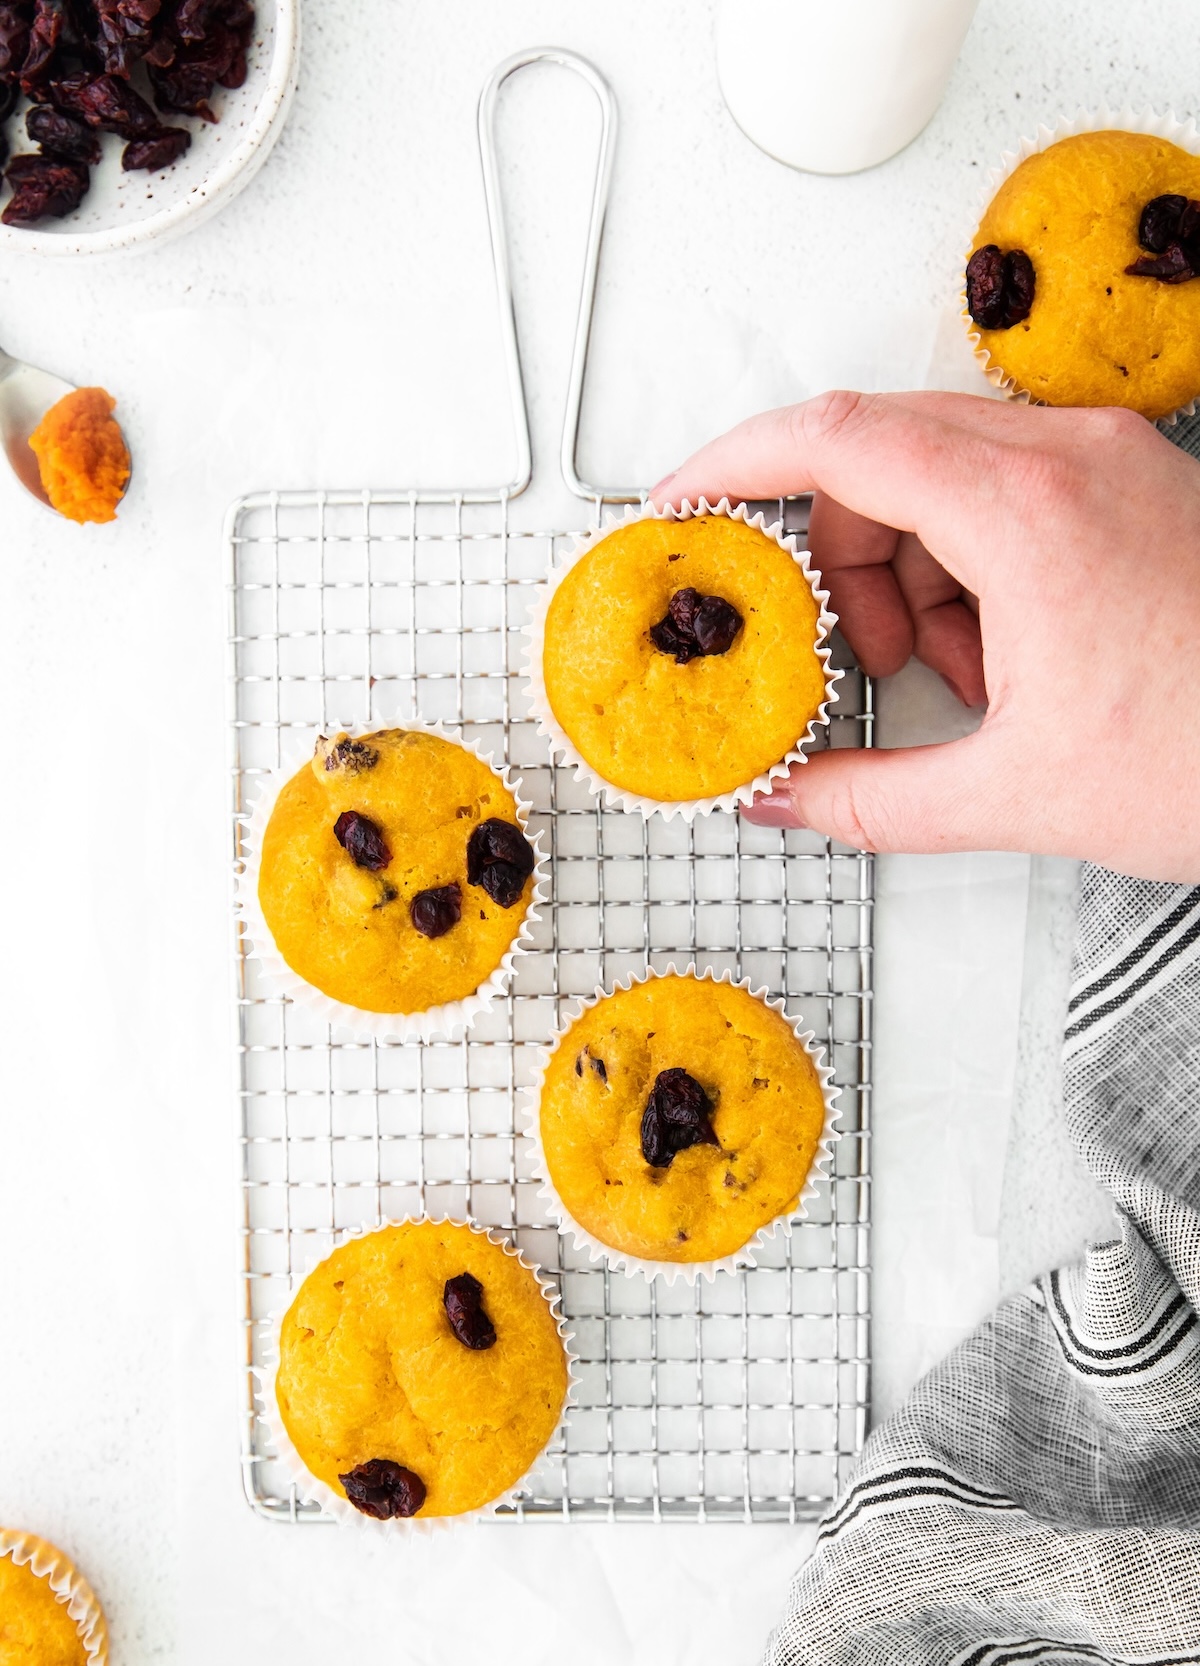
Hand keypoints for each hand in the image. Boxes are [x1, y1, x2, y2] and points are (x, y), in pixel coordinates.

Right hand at [652, 391, 1199, 881]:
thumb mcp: (1018, 795)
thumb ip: (870, 801)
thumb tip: (784, 799)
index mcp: (1029, 513)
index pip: (839, 437)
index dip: (737, 461)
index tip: (683, 498)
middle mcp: (1071, 458)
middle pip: (881, 449)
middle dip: (837, 547)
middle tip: (847, 647)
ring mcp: (1108, 462)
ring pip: (940, 469)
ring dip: (911, 563)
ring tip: (954, 670)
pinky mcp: (1132, 484)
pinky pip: (1005, 491)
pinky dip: (971, 562)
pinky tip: (1006, 653)